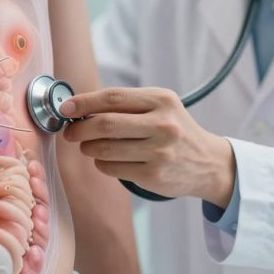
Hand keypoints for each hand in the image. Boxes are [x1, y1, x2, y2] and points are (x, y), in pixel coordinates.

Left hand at [61, 87, 235, 205]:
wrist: (208, 162)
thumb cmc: (174, 129)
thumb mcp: (160, 106)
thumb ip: (126, 104)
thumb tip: (79, 107)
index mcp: (161, 100)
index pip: (113, 98)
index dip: (83, 103)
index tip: (65, 108)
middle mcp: (163, 124)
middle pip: (105, 124)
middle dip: (79, 129)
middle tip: (70, 132)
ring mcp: (159, 152)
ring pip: (104, 149)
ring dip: (88, 148)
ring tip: (90, 146)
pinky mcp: (153, 175)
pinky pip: (112, 168)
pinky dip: (102, 163)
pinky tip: (108, 159)